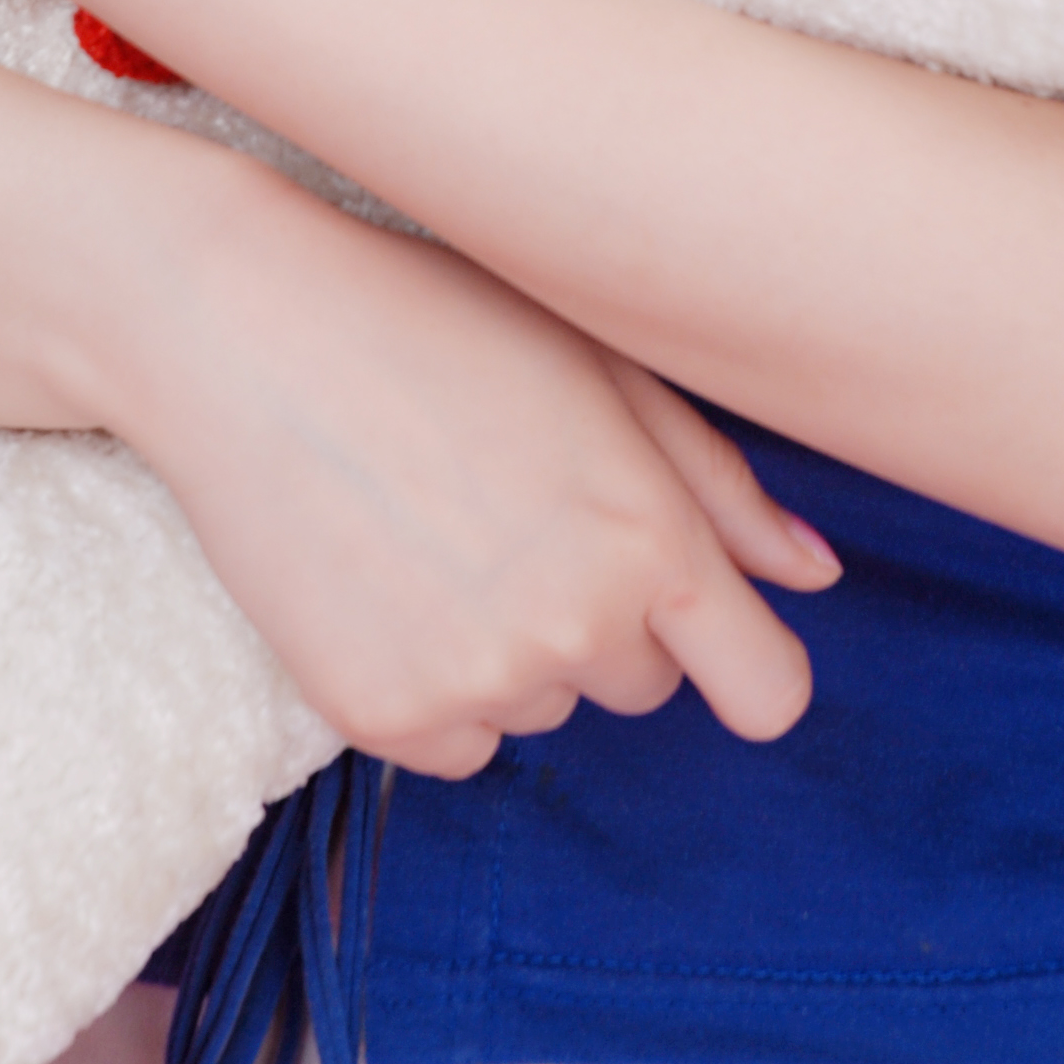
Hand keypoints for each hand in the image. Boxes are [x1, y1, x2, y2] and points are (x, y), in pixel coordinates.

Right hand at [105, 170, 836, 777]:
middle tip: (516, 503)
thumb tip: (816, 577)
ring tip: (439, 519)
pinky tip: (387, 577)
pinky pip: (458, 745)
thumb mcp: (603, 368)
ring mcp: (476, 679)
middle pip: (645, 684)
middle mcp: (578, 624)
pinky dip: (435, 684)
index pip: (768, 692)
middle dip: (606, 614)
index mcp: (651, 535)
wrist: (247, 328)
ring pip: (546, 708)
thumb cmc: (438, 318)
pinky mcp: (380, 718)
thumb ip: (722, 486)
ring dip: (516, 645)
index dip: (742, 662)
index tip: (707, 631)